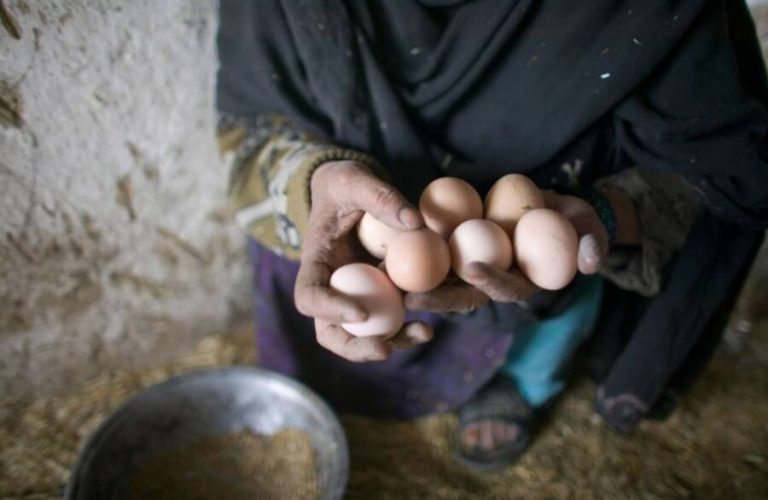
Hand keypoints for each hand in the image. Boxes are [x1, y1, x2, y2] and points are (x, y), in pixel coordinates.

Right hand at [294, 161, 432, 361]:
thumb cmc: (344, 182)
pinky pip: (389, 320)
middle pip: (329, 332)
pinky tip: (431, 323)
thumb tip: (415, 224)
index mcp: (316, 261)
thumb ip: (379, 195)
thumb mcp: (355, 178)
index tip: (361, 313)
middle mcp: (332, 286)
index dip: (329, 310)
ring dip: (391, 342)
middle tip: (384, 350)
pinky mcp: (378, 295)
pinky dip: (407, 328)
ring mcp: (355, 295)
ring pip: (362, 335)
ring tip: (425, 332)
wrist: (351, 191)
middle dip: (355, 347)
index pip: (309, 296)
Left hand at [405, 189, 611, 313]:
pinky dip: (413, 258)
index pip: (507, 288)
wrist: (552, 209)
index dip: (492, 281)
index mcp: (524, 283)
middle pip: (464, 296)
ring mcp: (475, 270)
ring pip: (443, 283)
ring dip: (416, 285)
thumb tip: (590, 261)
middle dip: (438, 298)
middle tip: (412, 295)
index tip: (473, 267)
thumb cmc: (573, 220)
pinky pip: (434, 259)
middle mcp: (495, 282)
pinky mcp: (458, 254)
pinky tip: (387, 252)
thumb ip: (592, 241)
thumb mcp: (588, 226)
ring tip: (388, 280)